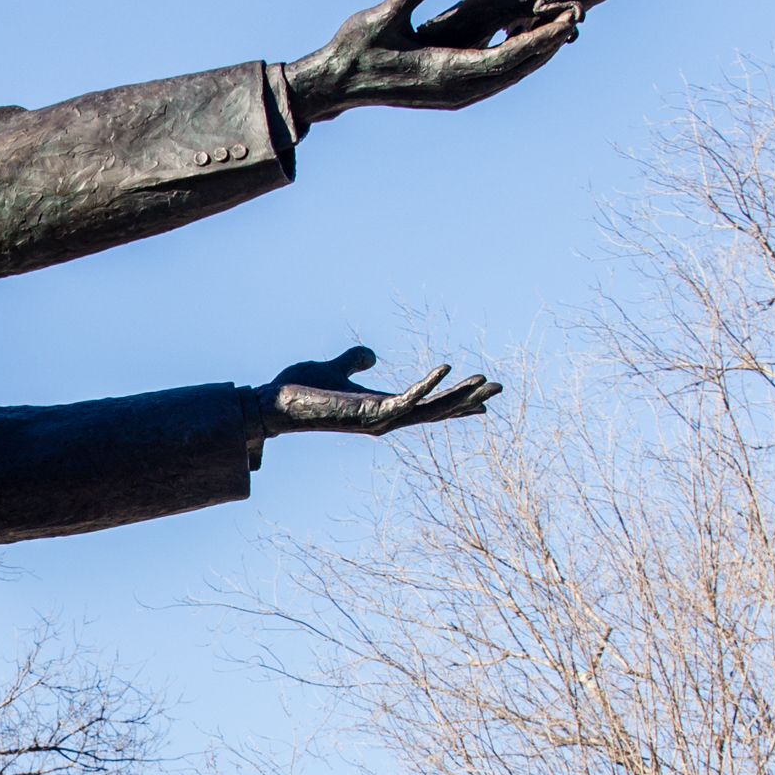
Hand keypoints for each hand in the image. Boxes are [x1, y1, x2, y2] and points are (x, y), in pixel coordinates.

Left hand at [246, 346, 500, 440]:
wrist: (276, 401)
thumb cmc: (302, 389)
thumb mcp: (336, 369)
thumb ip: (354, 361)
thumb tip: (370, 356)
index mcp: (382, 407)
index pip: (427, 406)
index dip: (454, 402)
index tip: (483, 399)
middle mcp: (385, 417)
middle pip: (437, 411)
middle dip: (468, 399)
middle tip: (499, 387)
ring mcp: (379, 418)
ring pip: (430, 410)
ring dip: (459, 395)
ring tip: (485, 379)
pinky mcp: (370, 413)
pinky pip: (406, 399)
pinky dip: (427, 385)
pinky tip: (446, 367)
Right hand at [284, 0, 574, 121]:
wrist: (338, 83)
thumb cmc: (355, 50)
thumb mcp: (376, 18)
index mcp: (445, 72)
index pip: (506, 57)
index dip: (539, 39)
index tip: (567, 21)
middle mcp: (457, 89)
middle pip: (517, 68)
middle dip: (548, 43)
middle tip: (578, 15)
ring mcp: (455, 93)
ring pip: (509, 74)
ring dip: (536, 52)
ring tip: (563, 27)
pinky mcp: (451, 89)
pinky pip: (495, 73)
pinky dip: (517, 57)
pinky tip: (529, 39)